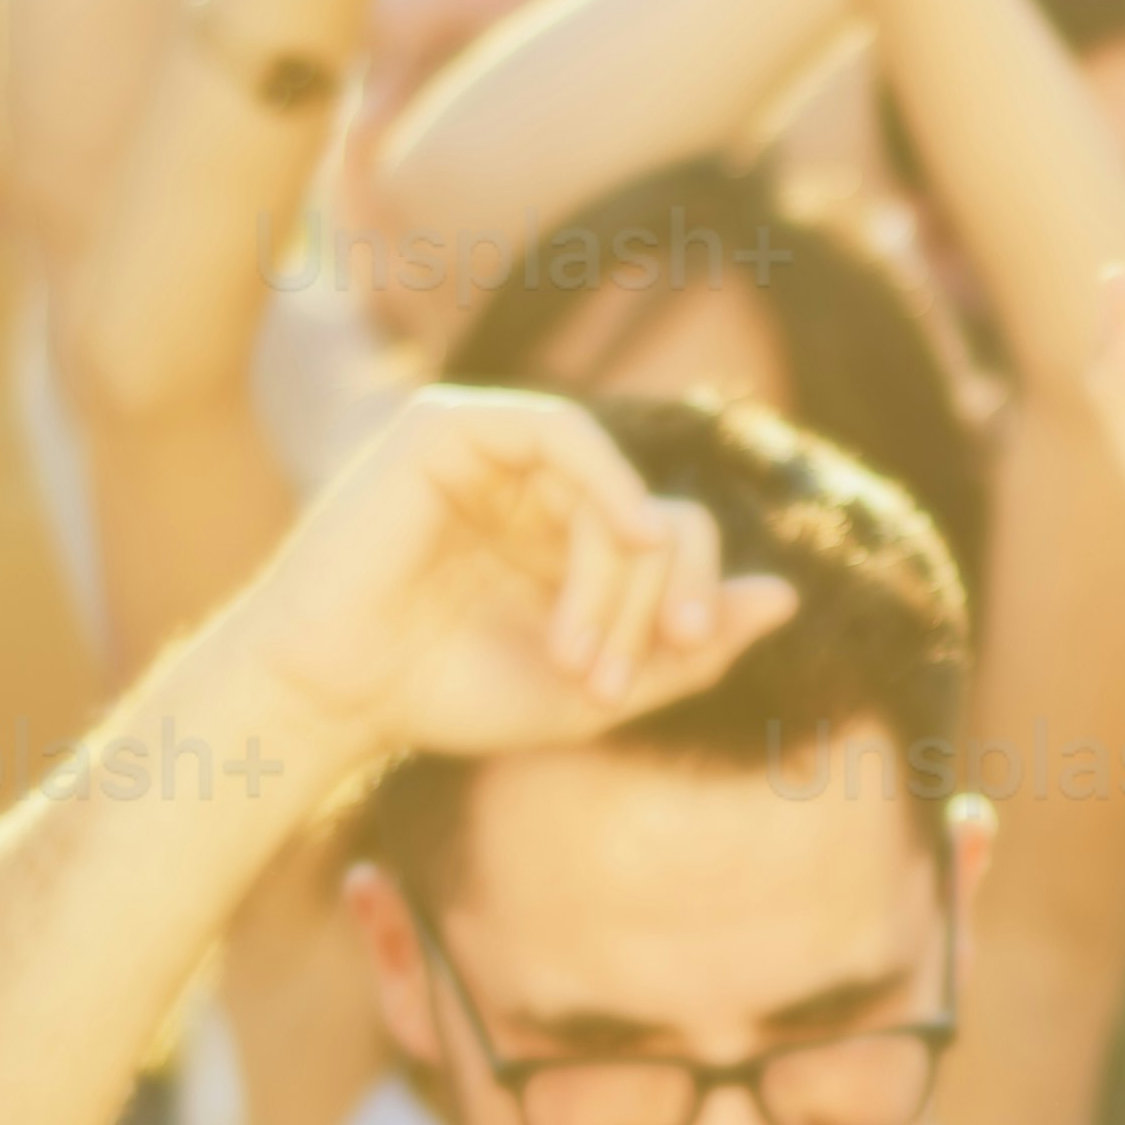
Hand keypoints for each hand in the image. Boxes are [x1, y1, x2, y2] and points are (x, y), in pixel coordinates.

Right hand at [242, 387, 799, 768]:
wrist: (336, 697)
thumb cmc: (450, 694)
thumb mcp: (597, 689)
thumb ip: (691, 648)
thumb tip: (788, 597)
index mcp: (574, 543)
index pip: (678, 547)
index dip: (700, 600)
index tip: (683, 659)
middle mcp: (541, 490)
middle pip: (660, 520)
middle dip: (655, 603)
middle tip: (610, 680)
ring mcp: (495, 451)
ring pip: (614, 489)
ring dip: (616, 577)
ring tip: (577, 656)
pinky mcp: (451, 427)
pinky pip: (563, 430)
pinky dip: (610, 482)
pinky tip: (631, 537)